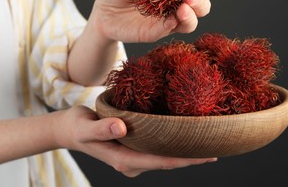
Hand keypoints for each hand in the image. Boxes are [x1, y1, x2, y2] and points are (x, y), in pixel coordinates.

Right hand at [54, 106, 216, 176]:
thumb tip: (121, 126)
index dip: (186, 159)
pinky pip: (157, 148)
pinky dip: (172, 142)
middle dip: (192, 156)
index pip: (161, 162)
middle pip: (168, 161)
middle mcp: (132, 162)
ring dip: (184, 150)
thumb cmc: (76, 127)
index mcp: (124, 160)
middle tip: (218, 145)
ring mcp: (133, 156)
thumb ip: (101, 128)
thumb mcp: (84, 126)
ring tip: (207, 138)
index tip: (209, 155)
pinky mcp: (133, 148)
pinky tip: (184, 133)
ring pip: (164, 156)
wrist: (69, 129)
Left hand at [89, 0, 215, 42]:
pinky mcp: (154, 33)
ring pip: (190, 23)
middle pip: (200, 7)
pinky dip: (171, 25)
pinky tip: (170, 21)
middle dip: (200, 1)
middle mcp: (175, 6)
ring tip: (182, 9)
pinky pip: (167, 31)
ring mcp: (166, 22)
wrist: (103, 14)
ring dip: (190, 16)